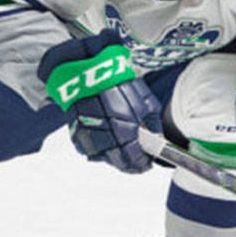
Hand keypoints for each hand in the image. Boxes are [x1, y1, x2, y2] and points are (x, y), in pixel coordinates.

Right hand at [38, 32, 162, 172]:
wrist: (89, 72)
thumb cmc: (119, 83)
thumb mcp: (147, 102)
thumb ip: (153, 126)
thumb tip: (157, 140)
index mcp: (127, 135)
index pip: (137, 162)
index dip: (144, 164)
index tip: (147, 162)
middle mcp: (108, 140)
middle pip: (120, 163)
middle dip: (130, 163)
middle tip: (136, 158)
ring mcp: (91, 138)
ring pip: (104, 158)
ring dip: (114, 155)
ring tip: (121, 146)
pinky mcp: (77, 133)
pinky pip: (89, 148)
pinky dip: (98, 147)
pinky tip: (105, 137)